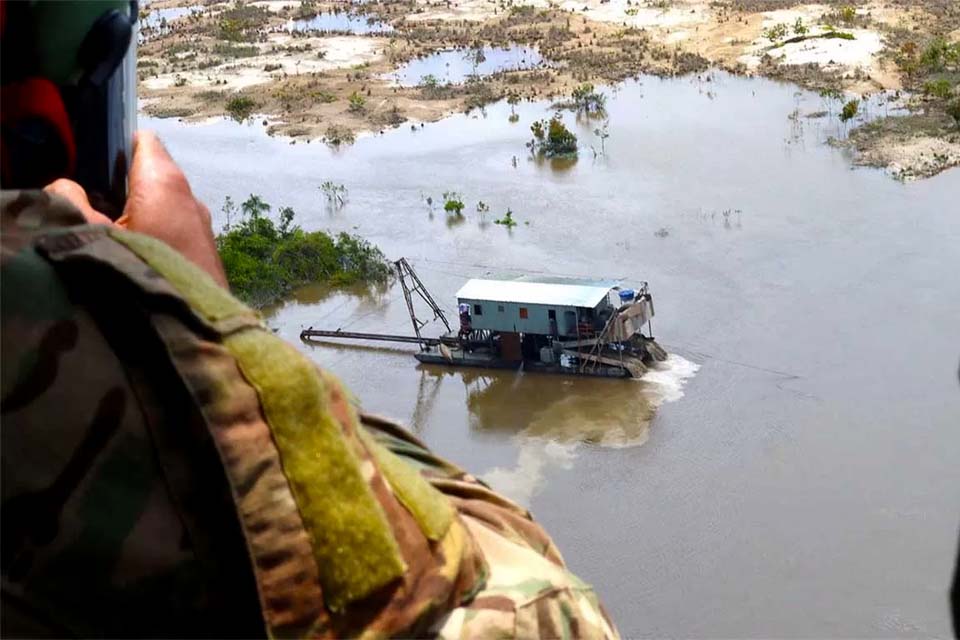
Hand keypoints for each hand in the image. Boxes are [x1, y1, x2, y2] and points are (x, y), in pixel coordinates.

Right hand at [44, 131, 226, 286]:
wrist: (193, 327)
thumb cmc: (141, 273)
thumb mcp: (89, 235)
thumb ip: (69, 201)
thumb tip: (66, 187)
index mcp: (164, 181)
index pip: (143, 142)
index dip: (115, 147)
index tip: (92, 166)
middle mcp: (190, 198)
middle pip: (151, 176)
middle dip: (121, 187)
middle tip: (92, 208)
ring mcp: (202, 227)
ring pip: (164, 207)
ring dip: (138, 216)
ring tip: (112, 238)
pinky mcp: (206, 253)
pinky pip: (175, 232)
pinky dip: (155, 237)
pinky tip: (136, 260)